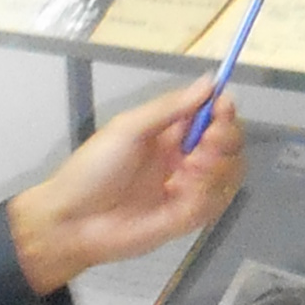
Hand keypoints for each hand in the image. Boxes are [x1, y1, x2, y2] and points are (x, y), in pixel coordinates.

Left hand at [9, 80, 247, 292]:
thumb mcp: (128, 129)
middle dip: (226, 137)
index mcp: (169, 134)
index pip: (211, 116)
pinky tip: (184, 188)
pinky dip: (208, 192)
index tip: (223, 105)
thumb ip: (169, 107)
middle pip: (229, 144)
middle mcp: (184, 159)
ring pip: (230, 173)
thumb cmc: (93, 170)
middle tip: (208, 139)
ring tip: (192, 166)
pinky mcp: (188, 218)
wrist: (74, 221)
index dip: (223, 110)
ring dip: (219, 165)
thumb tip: (208, 83)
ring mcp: (188, 189)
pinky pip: (216, 203)